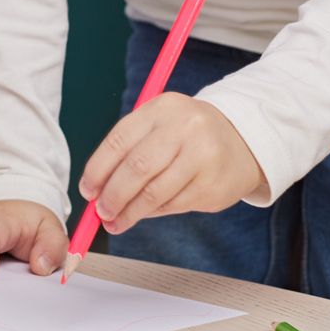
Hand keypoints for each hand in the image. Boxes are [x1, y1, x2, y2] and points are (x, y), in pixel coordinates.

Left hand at [77, 93, 265, 233]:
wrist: (242, 140)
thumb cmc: (186, 135)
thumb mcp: (159, 126)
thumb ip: (128, 151)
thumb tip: (95, 190)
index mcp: (162, 108)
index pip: (120, 140)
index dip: (98, 170)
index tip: (87, 191)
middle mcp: (184, 128)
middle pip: (137, 168)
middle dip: (113, 195)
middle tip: (101, 212)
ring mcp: (203, 156)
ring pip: (155, 192)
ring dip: (130, 212)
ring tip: (116, 222)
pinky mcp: (213, 184)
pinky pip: (174, 205)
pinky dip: (153, 213)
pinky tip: (145, 213)